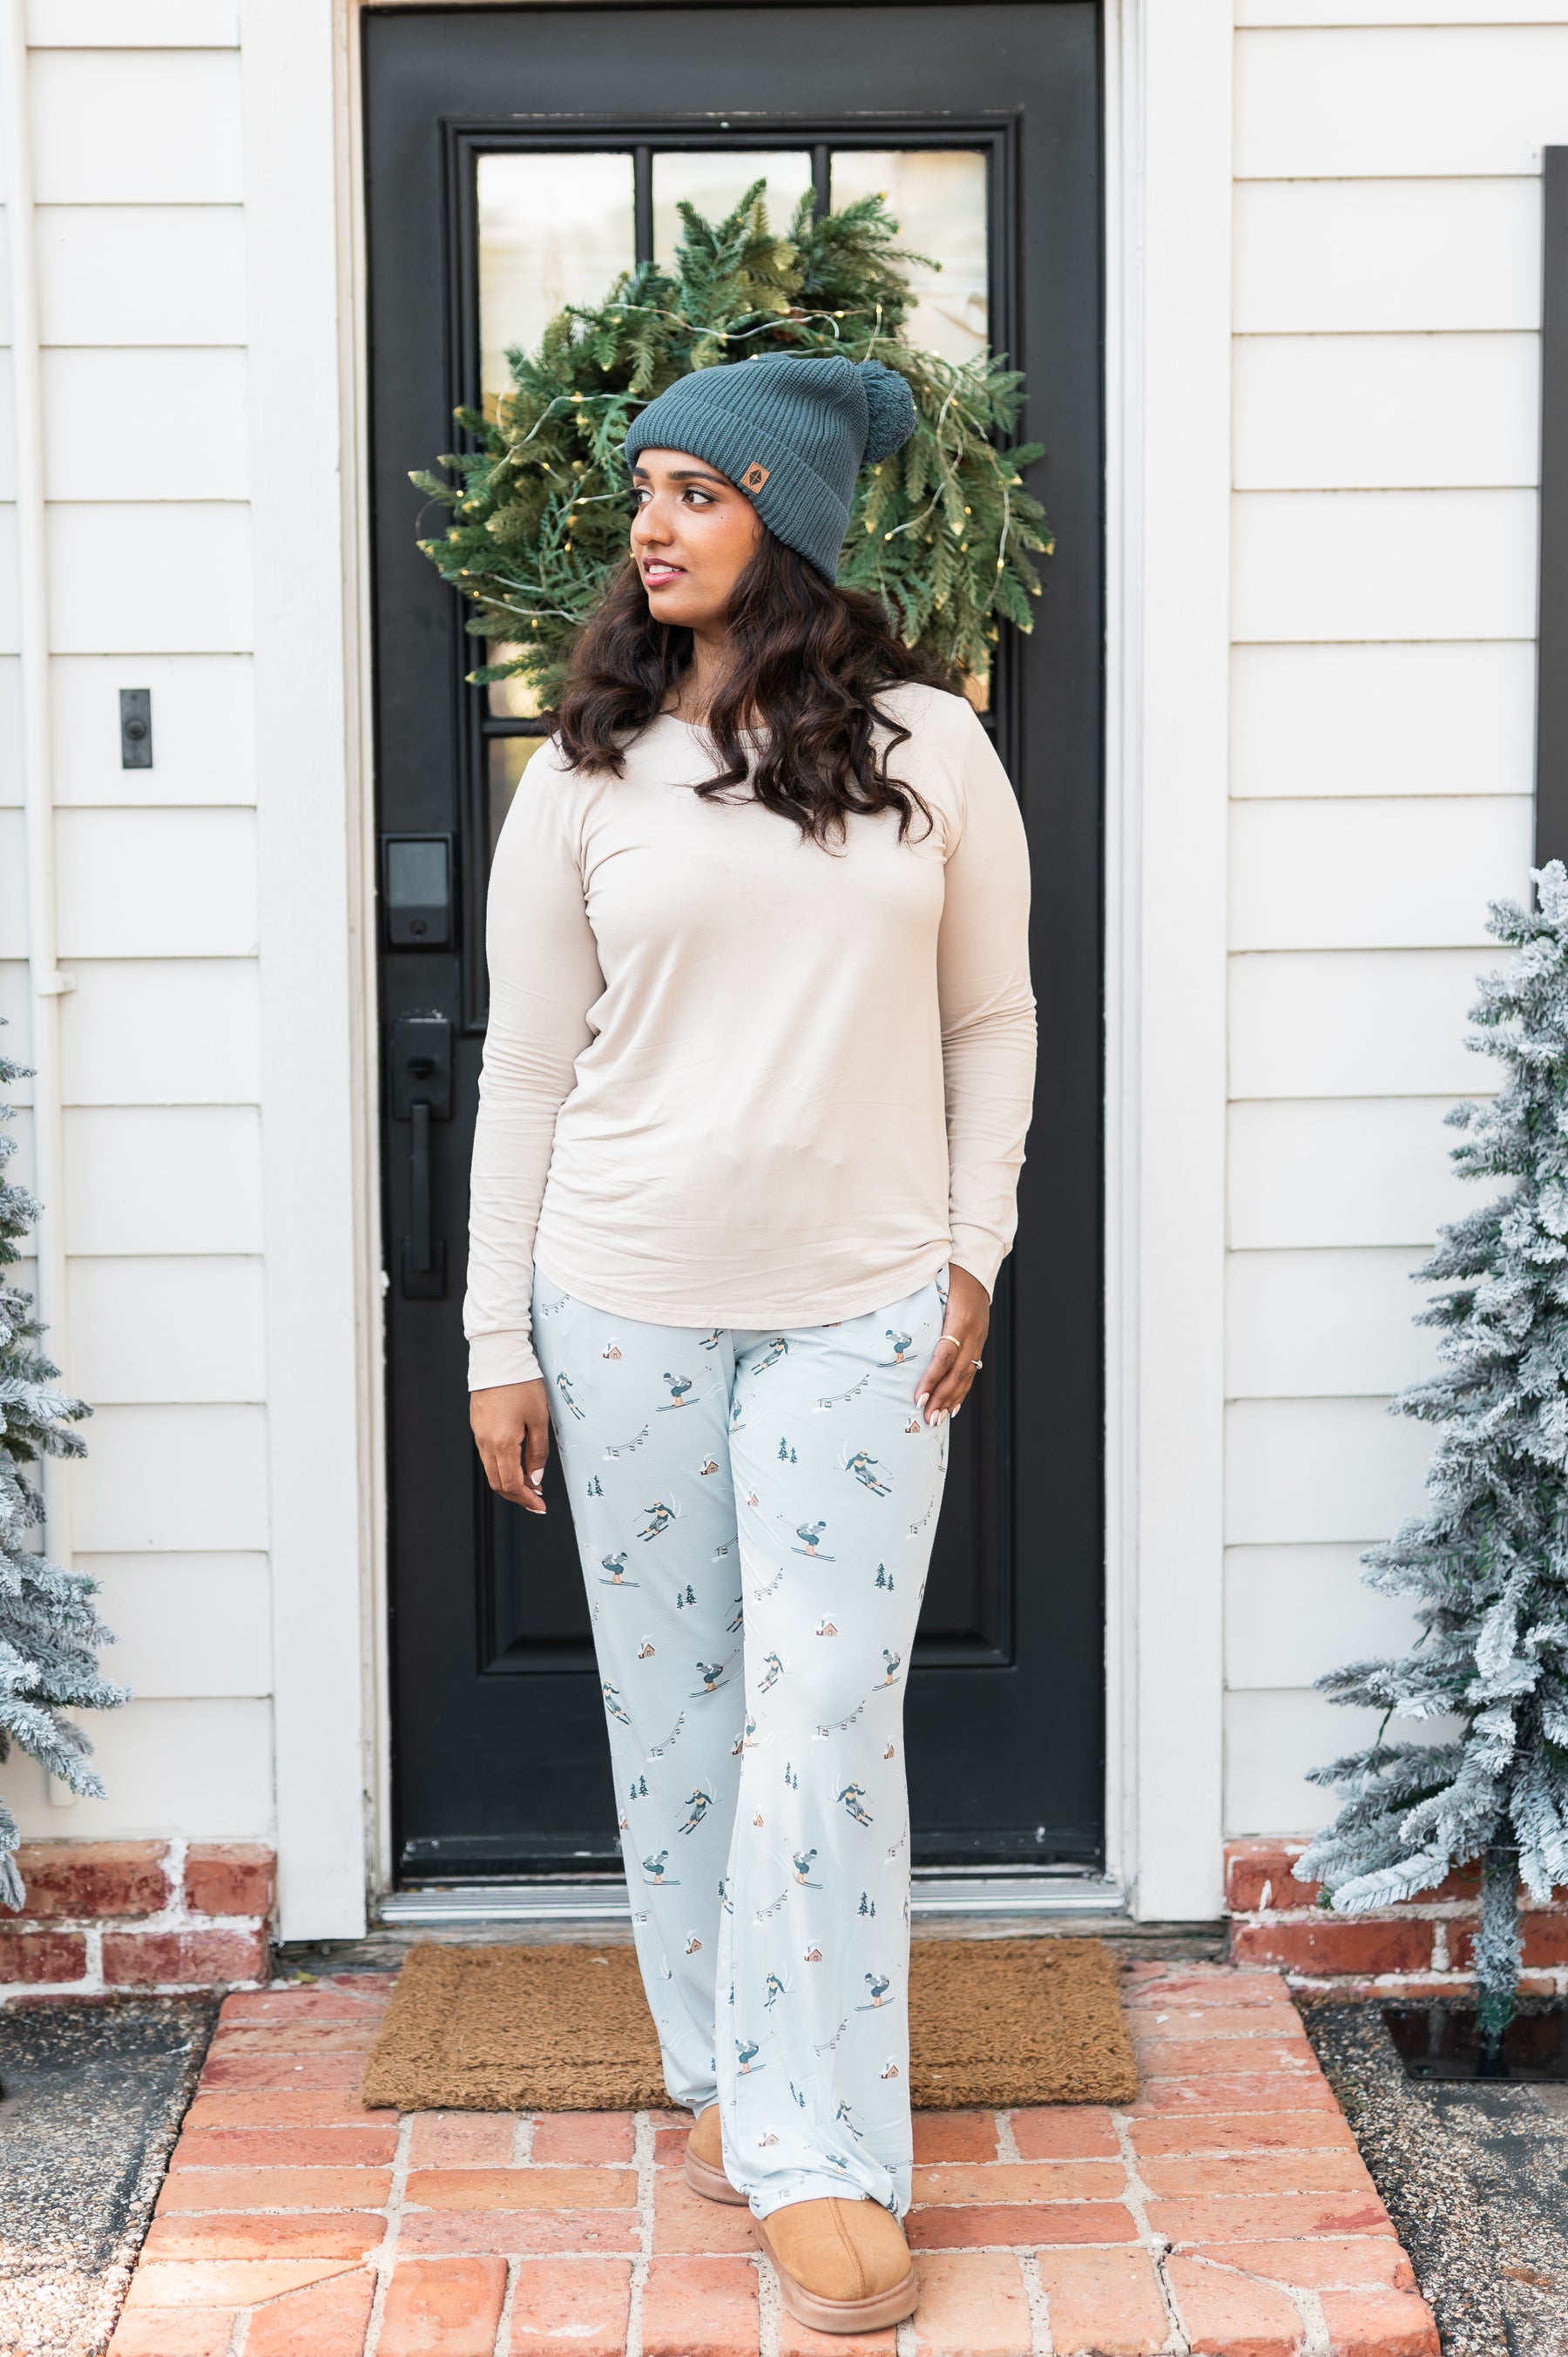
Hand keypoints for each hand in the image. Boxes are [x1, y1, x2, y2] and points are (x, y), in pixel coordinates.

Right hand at [471, 1379, 551, 1513]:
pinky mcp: (477, 1427)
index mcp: (502, 1443)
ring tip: (530, 1485)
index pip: (512, 1484)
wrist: (499, 1359)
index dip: (527, 1499)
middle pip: (498, 1483)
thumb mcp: (539, 1419)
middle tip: (536, 1501)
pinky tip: (516, 1465)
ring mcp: (478, 1435)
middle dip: (517, 1496)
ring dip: (509, 1483)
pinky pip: (487, 1456)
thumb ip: (537, 1452)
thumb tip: (535, 1478)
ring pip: (491, 1471)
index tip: (540, 1505)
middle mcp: (485, 1443)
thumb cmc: (521, 1384)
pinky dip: (501, 1468)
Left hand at [914, 1264, 989, 1425]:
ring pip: (967, 1375)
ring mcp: (979, 1338)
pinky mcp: (980, 1342)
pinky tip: (953, 1406)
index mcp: (960, 1317)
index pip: (945, 1355)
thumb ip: (914, 1307)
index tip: (918, 1397)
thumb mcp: (932, 1285)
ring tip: (937, 1419)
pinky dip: (962, 1391)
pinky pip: (972, 1371)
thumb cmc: (947, 1273)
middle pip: (958, 1371)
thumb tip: (884, 1327)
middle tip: (927, 1417)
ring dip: (952, 1399)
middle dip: (942, 1397)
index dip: (932, 1378)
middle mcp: (974, 1331)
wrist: (975, 1265)